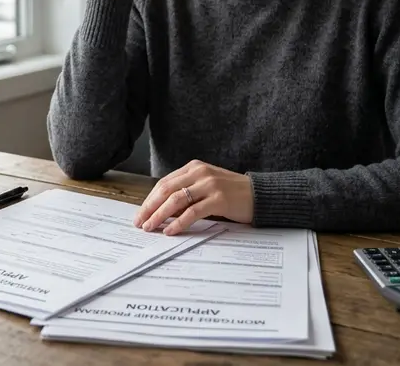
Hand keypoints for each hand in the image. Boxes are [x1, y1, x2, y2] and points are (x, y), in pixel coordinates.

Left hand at [133, 160, 254, 234]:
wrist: (260, 195)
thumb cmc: (231, 193)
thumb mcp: (206, 186)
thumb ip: (187, 193)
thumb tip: (161, 211)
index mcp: (194, 167)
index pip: (164, 183)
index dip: (149, 199)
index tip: (140, 214)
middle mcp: (200, 173)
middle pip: (166, 190)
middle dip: (150, 208)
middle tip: (140, 223)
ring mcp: (209, 185)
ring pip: (176, 200)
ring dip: (159, 216)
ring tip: (150, 227)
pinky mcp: (219, 199)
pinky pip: (192, 212)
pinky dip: (178, 223)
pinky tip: (170, 231)